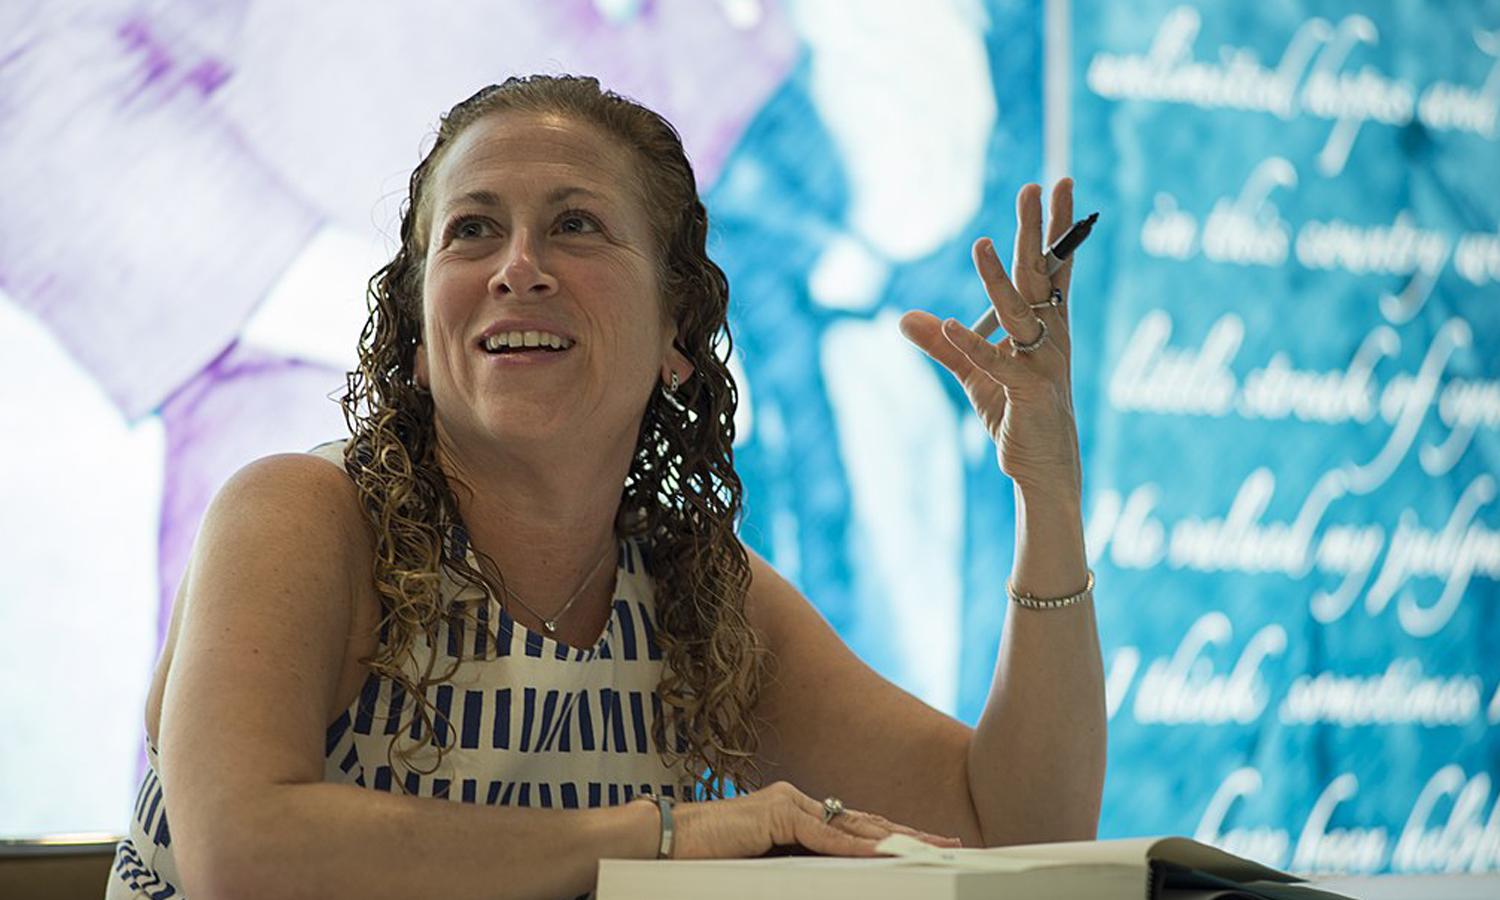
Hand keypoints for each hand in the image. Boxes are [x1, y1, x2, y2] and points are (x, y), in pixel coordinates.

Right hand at [666, 781, 961, 858]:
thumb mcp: (763, 863)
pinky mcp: (777, 814)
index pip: (854, 827)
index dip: (891, 837)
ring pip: (853, 826)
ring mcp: (788, 803)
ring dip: (894, 840)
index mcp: (795, 812)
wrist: (665, 842)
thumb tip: (829, 879)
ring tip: (928, 848)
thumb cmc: (706, 858)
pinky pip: (824, 837)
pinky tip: (883, 854)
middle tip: (947, 844)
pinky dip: (855, 848)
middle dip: (908, 835)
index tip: (923, 846)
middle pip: (864, 823)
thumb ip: (794, 865)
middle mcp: (797, 801)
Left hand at [900, 180, 1081, 501]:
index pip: (1054, 268)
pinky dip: (971, 346)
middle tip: (1032, 188)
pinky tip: (947, 325)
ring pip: (1019, 313)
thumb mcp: (975, 374)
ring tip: (980, 243)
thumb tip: (904, 319)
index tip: (1062, 185)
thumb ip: (944, 346)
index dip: (1058, 228)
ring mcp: (1044, 364)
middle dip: (1037, 231)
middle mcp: (1052, 337)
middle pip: (1041, 276)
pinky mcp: (1029, 393)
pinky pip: (996, 364)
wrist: (1042, 467)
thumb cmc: (1016, 413)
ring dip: (997, 279)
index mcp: (1048, 326)